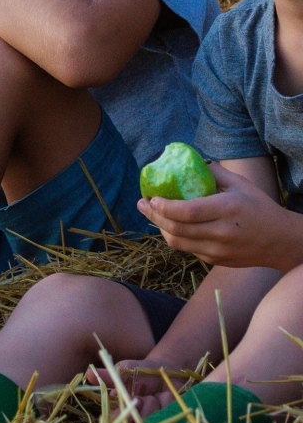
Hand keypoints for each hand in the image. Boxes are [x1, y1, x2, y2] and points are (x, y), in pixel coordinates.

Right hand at [87, 357, 186, 418]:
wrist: (168, 369)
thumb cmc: (142, 371)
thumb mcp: (125, 370)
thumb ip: (109, 375)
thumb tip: (88, 373)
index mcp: (122, 410)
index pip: (115, 422)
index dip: (121, 417)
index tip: (125, 407)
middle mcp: (136, 421)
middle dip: (139, 411)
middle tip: (140, 399)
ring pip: (151, 421)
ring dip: (153, 403)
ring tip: (156, 394)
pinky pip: (168, 416)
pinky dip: (167, 402)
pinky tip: (167, 396)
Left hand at [137, 162, 285, 267]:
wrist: (280, 241)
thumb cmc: (259, 207)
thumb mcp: (241, 183)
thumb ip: (214, 172)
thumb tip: (190, 162)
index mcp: (226, 210)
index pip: (187, 212)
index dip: (164, 207)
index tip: (150, 197)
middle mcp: (220, 233)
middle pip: (176, 230)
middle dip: (153, 216)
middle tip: (141, 204)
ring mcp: (217, 250)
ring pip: (178, 243)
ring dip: (161, 228)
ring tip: (152, 213)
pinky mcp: (215, 260)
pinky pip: (188, 249)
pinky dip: (176, 237)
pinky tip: (171, 225)